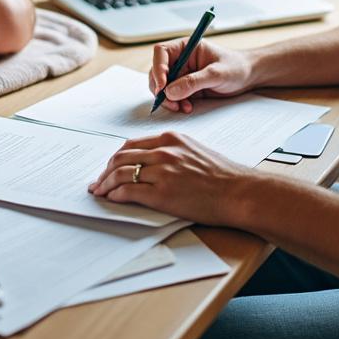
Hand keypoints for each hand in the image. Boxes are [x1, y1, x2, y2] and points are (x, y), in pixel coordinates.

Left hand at [88, 132, 254, 226]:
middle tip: (99, 181)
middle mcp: (164, 151)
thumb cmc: (222, 175)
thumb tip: (151, 163)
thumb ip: (172, 152)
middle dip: (105, 170)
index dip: (116, 157)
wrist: (238, 192)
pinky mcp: (162, 193)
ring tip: (100, 192)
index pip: (132, 144)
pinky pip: (128, 191)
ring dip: (105, 183)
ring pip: (120, 173)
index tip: (110, 167)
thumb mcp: (194, 151)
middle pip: (121, 157)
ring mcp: (162, 172)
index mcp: (170, 139)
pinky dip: (115, 195)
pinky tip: (112, 199)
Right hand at [150, 40, 255, 112]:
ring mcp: (181, 74)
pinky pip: (172, 96)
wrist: (249, 77)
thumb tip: (170, 91)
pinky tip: (187, 108)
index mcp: (186, 47)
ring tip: (183, 107)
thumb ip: (194, 82)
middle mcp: (180, 59)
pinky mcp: (185, 87)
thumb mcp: (217, 73)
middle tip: (171, 103)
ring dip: (168, 99)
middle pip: (157, 72)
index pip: (161, 52)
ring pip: (162, 87)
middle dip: (161, 89)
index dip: (158, 68)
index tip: (163, 86)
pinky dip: (175, 104)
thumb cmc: (236, 67)